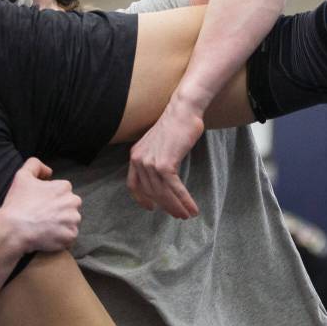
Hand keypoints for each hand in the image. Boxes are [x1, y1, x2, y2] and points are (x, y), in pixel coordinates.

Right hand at [0, 157, 81, 251]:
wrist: (14, 229)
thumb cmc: (18, 203)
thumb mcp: (22, 175)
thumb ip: (35, 165)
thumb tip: (49, 171)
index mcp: (64, 187)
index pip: (62, 192)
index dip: (50, 199)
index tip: (40, 205)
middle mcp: (73, 202)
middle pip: (69, 207)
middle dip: (59, 211)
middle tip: (42, 217)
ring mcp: (73, 220)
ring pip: (70, 222)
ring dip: (61, 225)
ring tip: (44, 227)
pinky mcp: (71, 236)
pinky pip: (69, 237)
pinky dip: (60, 238)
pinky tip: (47, 236)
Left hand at [127, 95, 204, 218]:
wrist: (183, 110)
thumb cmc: (176, 125)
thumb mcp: (158, 144)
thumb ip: (155, 159)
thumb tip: (162, 177)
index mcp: (135, 155)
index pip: (134, 184)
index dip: (141, 199)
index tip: (151, 208)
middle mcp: (139, 160)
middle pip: (151, 192)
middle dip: (166, 206)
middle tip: (178, 215)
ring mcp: (151, 163)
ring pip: (163, 193)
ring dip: (177, 207)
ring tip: (187, 214)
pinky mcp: (165, 164)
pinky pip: (174, 188)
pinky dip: (184, 200)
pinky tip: (192, 208)